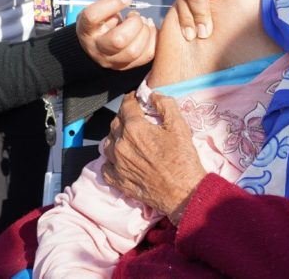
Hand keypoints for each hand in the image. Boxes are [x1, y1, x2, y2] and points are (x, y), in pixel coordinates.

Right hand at [76, 0, 156, 69]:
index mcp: (87, 29)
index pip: (93, 17)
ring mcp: (113, 61)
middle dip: (134, 22)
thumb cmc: (100, 23)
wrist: (98, 47)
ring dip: (144, 31)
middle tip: (134, 15)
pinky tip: (149, 28)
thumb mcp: (97, 7)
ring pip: (134, 50)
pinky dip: (153, 38)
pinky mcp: (129, 66)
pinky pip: (147, 55)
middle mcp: (97, 48)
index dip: (112, 3)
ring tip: (143, 21)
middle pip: (118, 40)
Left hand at [101, 92, 205, 224]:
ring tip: (129, 139)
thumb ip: (166, 105)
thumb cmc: (183, 160)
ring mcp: (117, 164)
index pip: (126, 106)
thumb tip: (154, 95)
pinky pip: (106, 166)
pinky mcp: (118, 180)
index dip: (131, 99)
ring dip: (116, 137)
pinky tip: (122, 159)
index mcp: (134, 129)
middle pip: (115, 123)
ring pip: (108, 143)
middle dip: (124, 117)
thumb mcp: (180, 126)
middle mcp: (121, 145)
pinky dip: (111, 160)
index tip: (135, 99)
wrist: (183, 192)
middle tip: (136, 119)